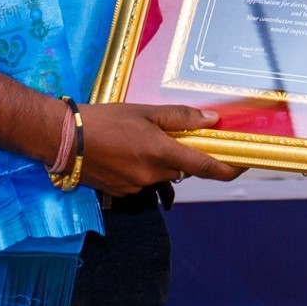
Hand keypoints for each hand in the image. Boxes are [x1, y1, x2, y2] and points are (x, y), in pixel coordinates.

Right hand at [77, 102, 241, 194]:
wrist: (62, 139)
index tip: (244, 164)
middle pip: (183, 170)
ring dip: (161, 161)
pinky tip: (126, 152)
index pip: (207, 167)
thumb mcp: (144, 112)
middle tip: (172, 135)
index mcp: (161, 153)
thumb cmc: (104, 120)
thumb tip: (211, 120)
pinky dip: (143, 168)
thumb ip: (179, 118)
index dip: (230, 168)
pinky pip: (143, 181)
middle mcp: (152, 175)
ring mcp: (136, 187)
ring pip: (162, 175)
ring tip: (139, 139)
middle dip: (183, 155)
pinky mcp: (121, 193)